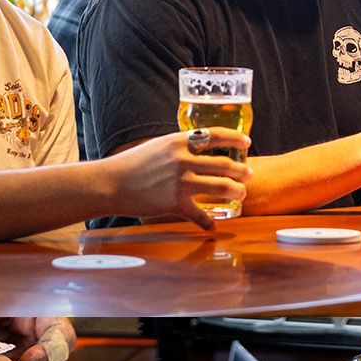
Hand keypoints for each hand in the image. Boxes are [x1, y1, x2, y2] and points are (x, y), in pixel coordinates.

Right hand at [105, 131, 250, 229]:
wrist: (111, 183)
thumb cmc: (131, 165)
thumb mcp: (157, 147)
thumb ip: (178, 149)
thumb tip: (196, 150)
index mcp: (179, 141)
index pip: (216, 135)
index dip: (236, 138)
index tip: (248, 142)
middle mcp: (183, 160)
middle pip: (225, 164)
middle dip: (242, 171)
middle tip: (249, 174)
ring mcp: (181, 182)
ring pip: (221, 187)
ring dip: (236, 191)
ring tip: (241, 193)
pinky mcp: (176, 203)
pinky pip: (200, 215)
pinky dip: (208, 222)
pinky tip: (212, 225)